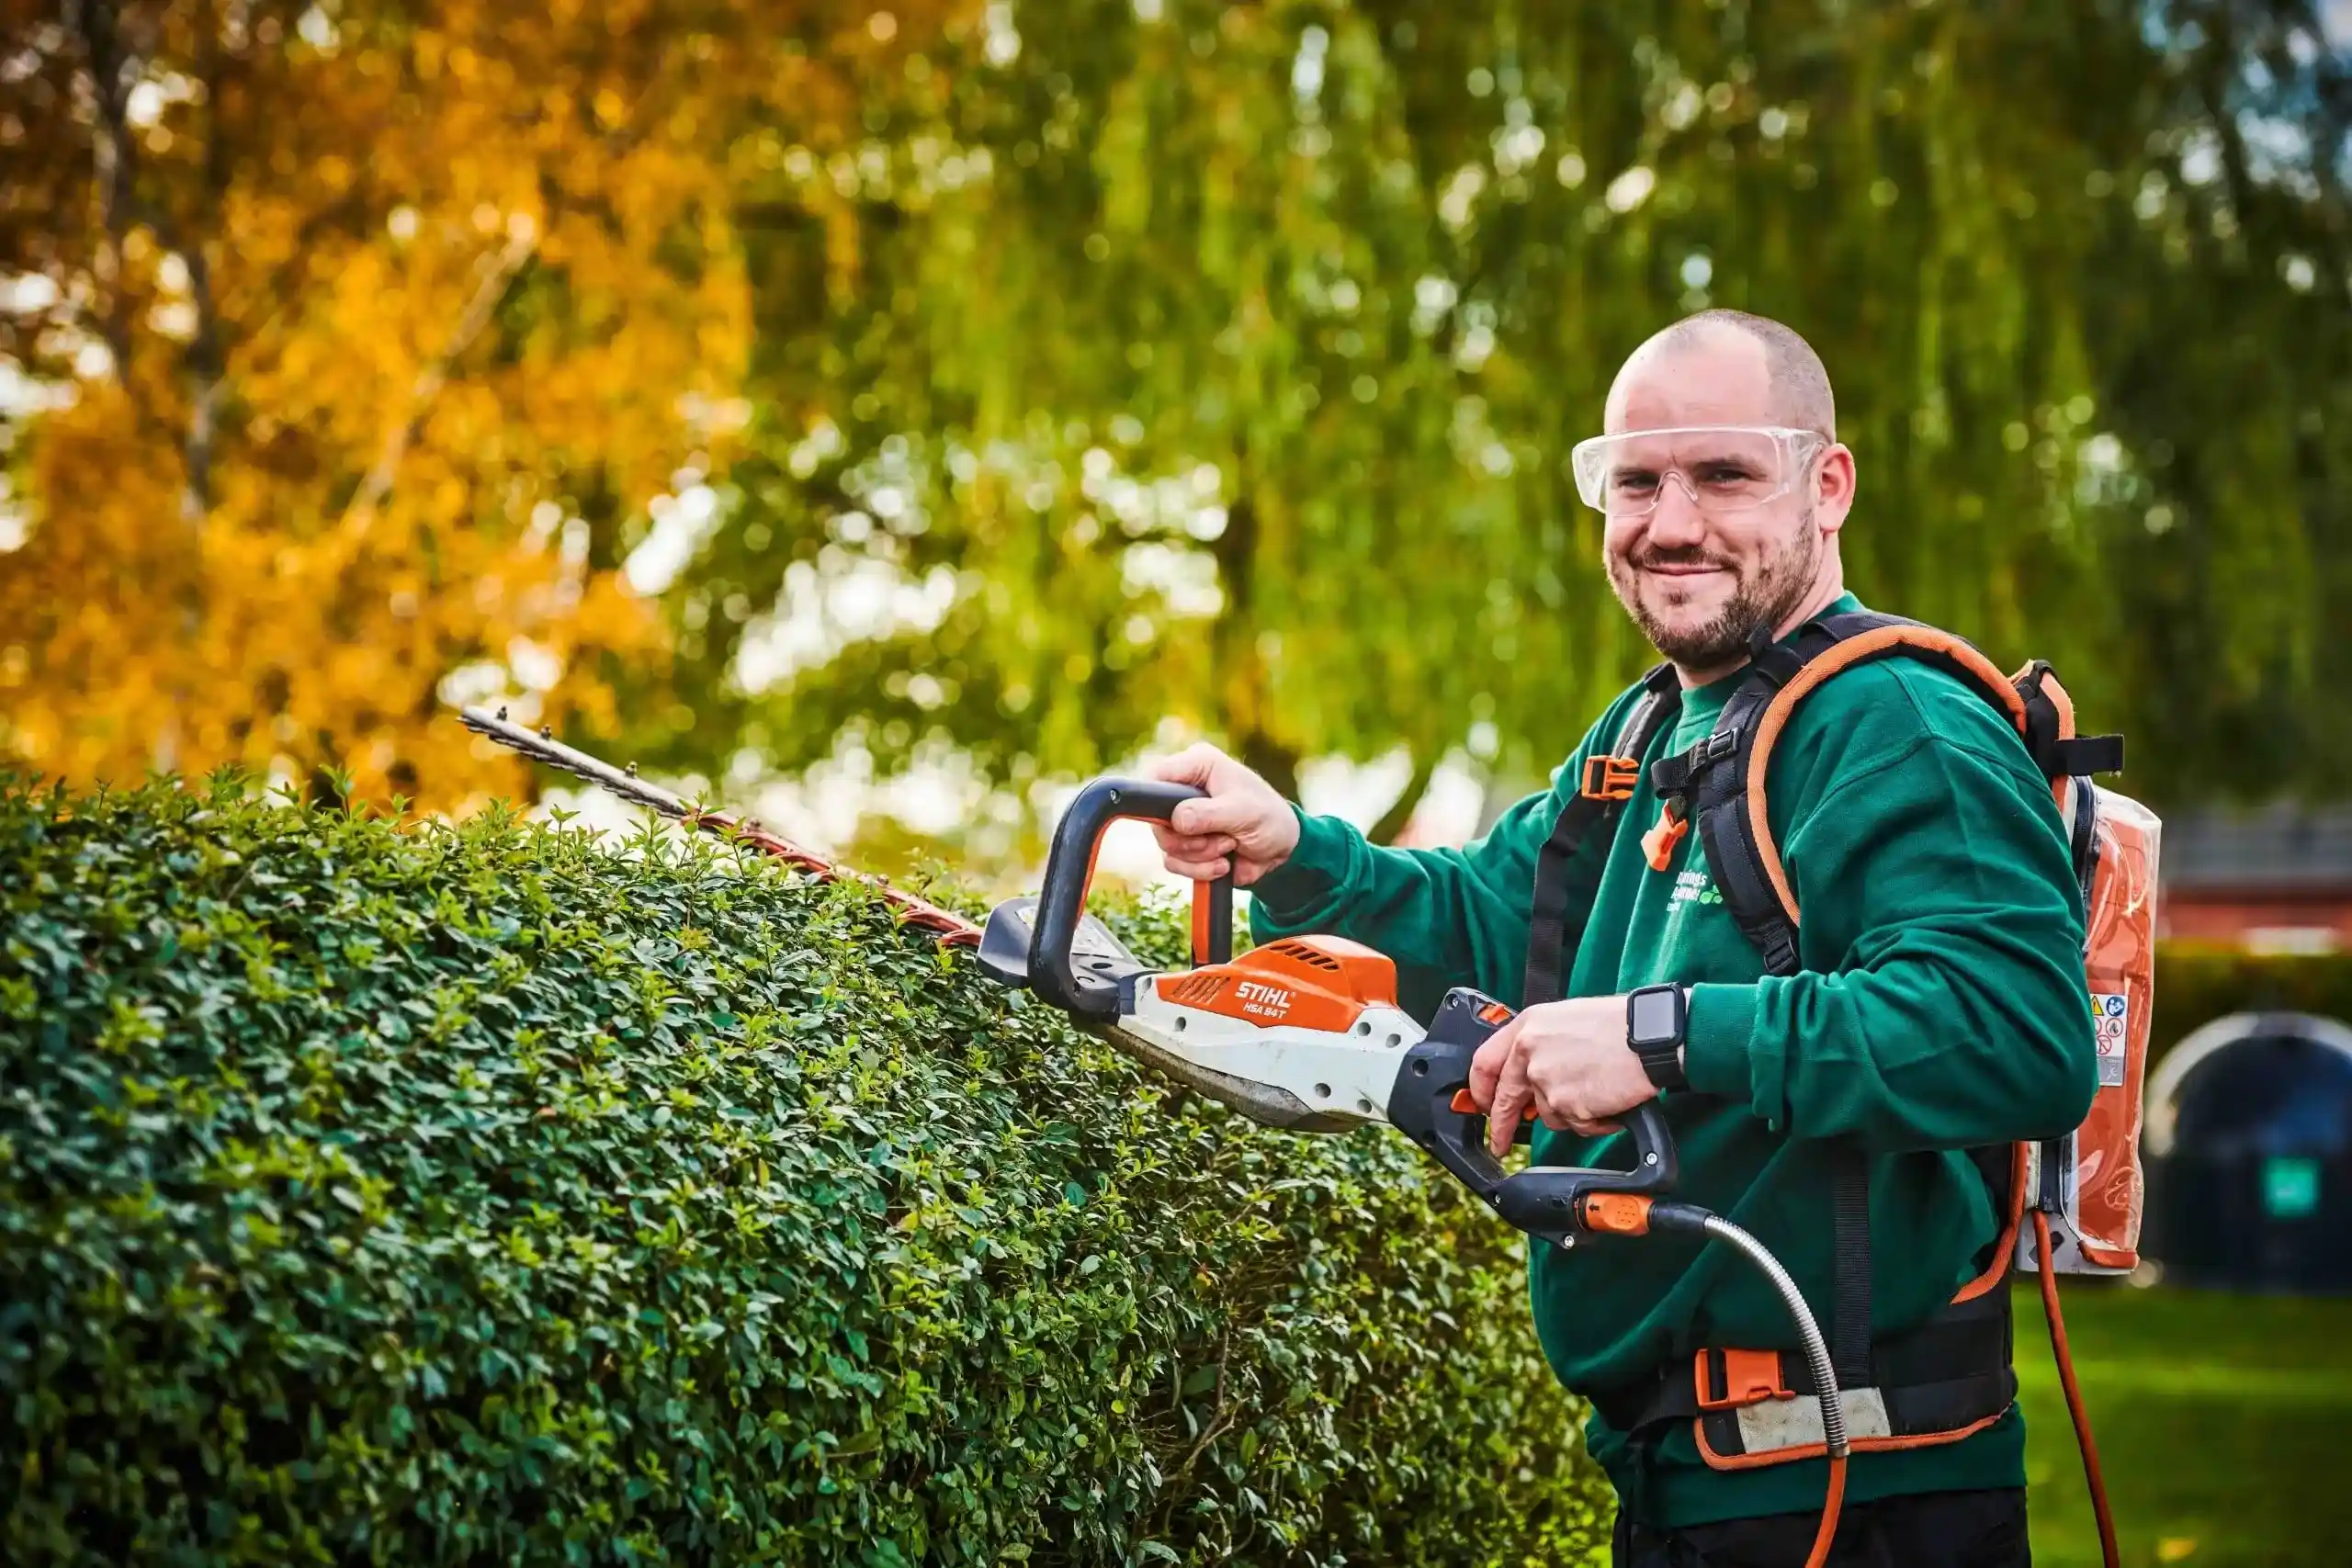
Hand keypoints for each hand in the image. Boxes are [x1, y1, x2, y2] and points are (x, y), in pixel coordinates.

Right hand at [1142, 742, 1301, 887]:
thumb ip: (1208, 814)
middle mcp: (1185, 790)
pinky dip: (1200, 869)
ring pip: (1167, 845)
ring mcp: (1183, 820)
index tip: (1173, 822)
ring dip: (1200, 855)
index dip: (1154, 799)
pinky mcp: (1186, 845)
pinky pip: (1174, 863)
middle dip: (1189, 839)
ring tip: (1229, 847)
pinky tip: (1224, 864)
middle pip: (1157, 819)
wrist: (1283, 851)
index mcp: (1198, 766)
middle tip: (1222, 839)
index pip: (1157, 776)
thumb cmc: (1270, 818)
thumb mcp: (1243, 812)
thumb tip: (1178, 821)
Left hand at [1468, 996, 1659, 1156]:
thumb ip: (1540, 1045)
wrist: (1648, 1037)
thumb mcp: (1565, 1019)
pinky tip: (1607, 1101)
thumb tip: (1529, 1074)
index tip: (1483, 1104)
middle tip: (1500, 1142)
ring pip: (1548, 1114)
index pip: (1484, 1063)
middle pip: (1505, 1100)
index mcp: (1527, 1027)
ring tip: (1597, 1091)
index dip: (1481, 1089)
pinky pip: (1574, 1124)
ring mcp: (1546, 1081)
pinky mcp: (1567, 1105)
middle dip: (1502, 1126)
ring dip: (1570, 1113)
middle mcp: (1529, 1053)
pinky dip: (1591, 1121)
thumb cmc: (1618, 1026)